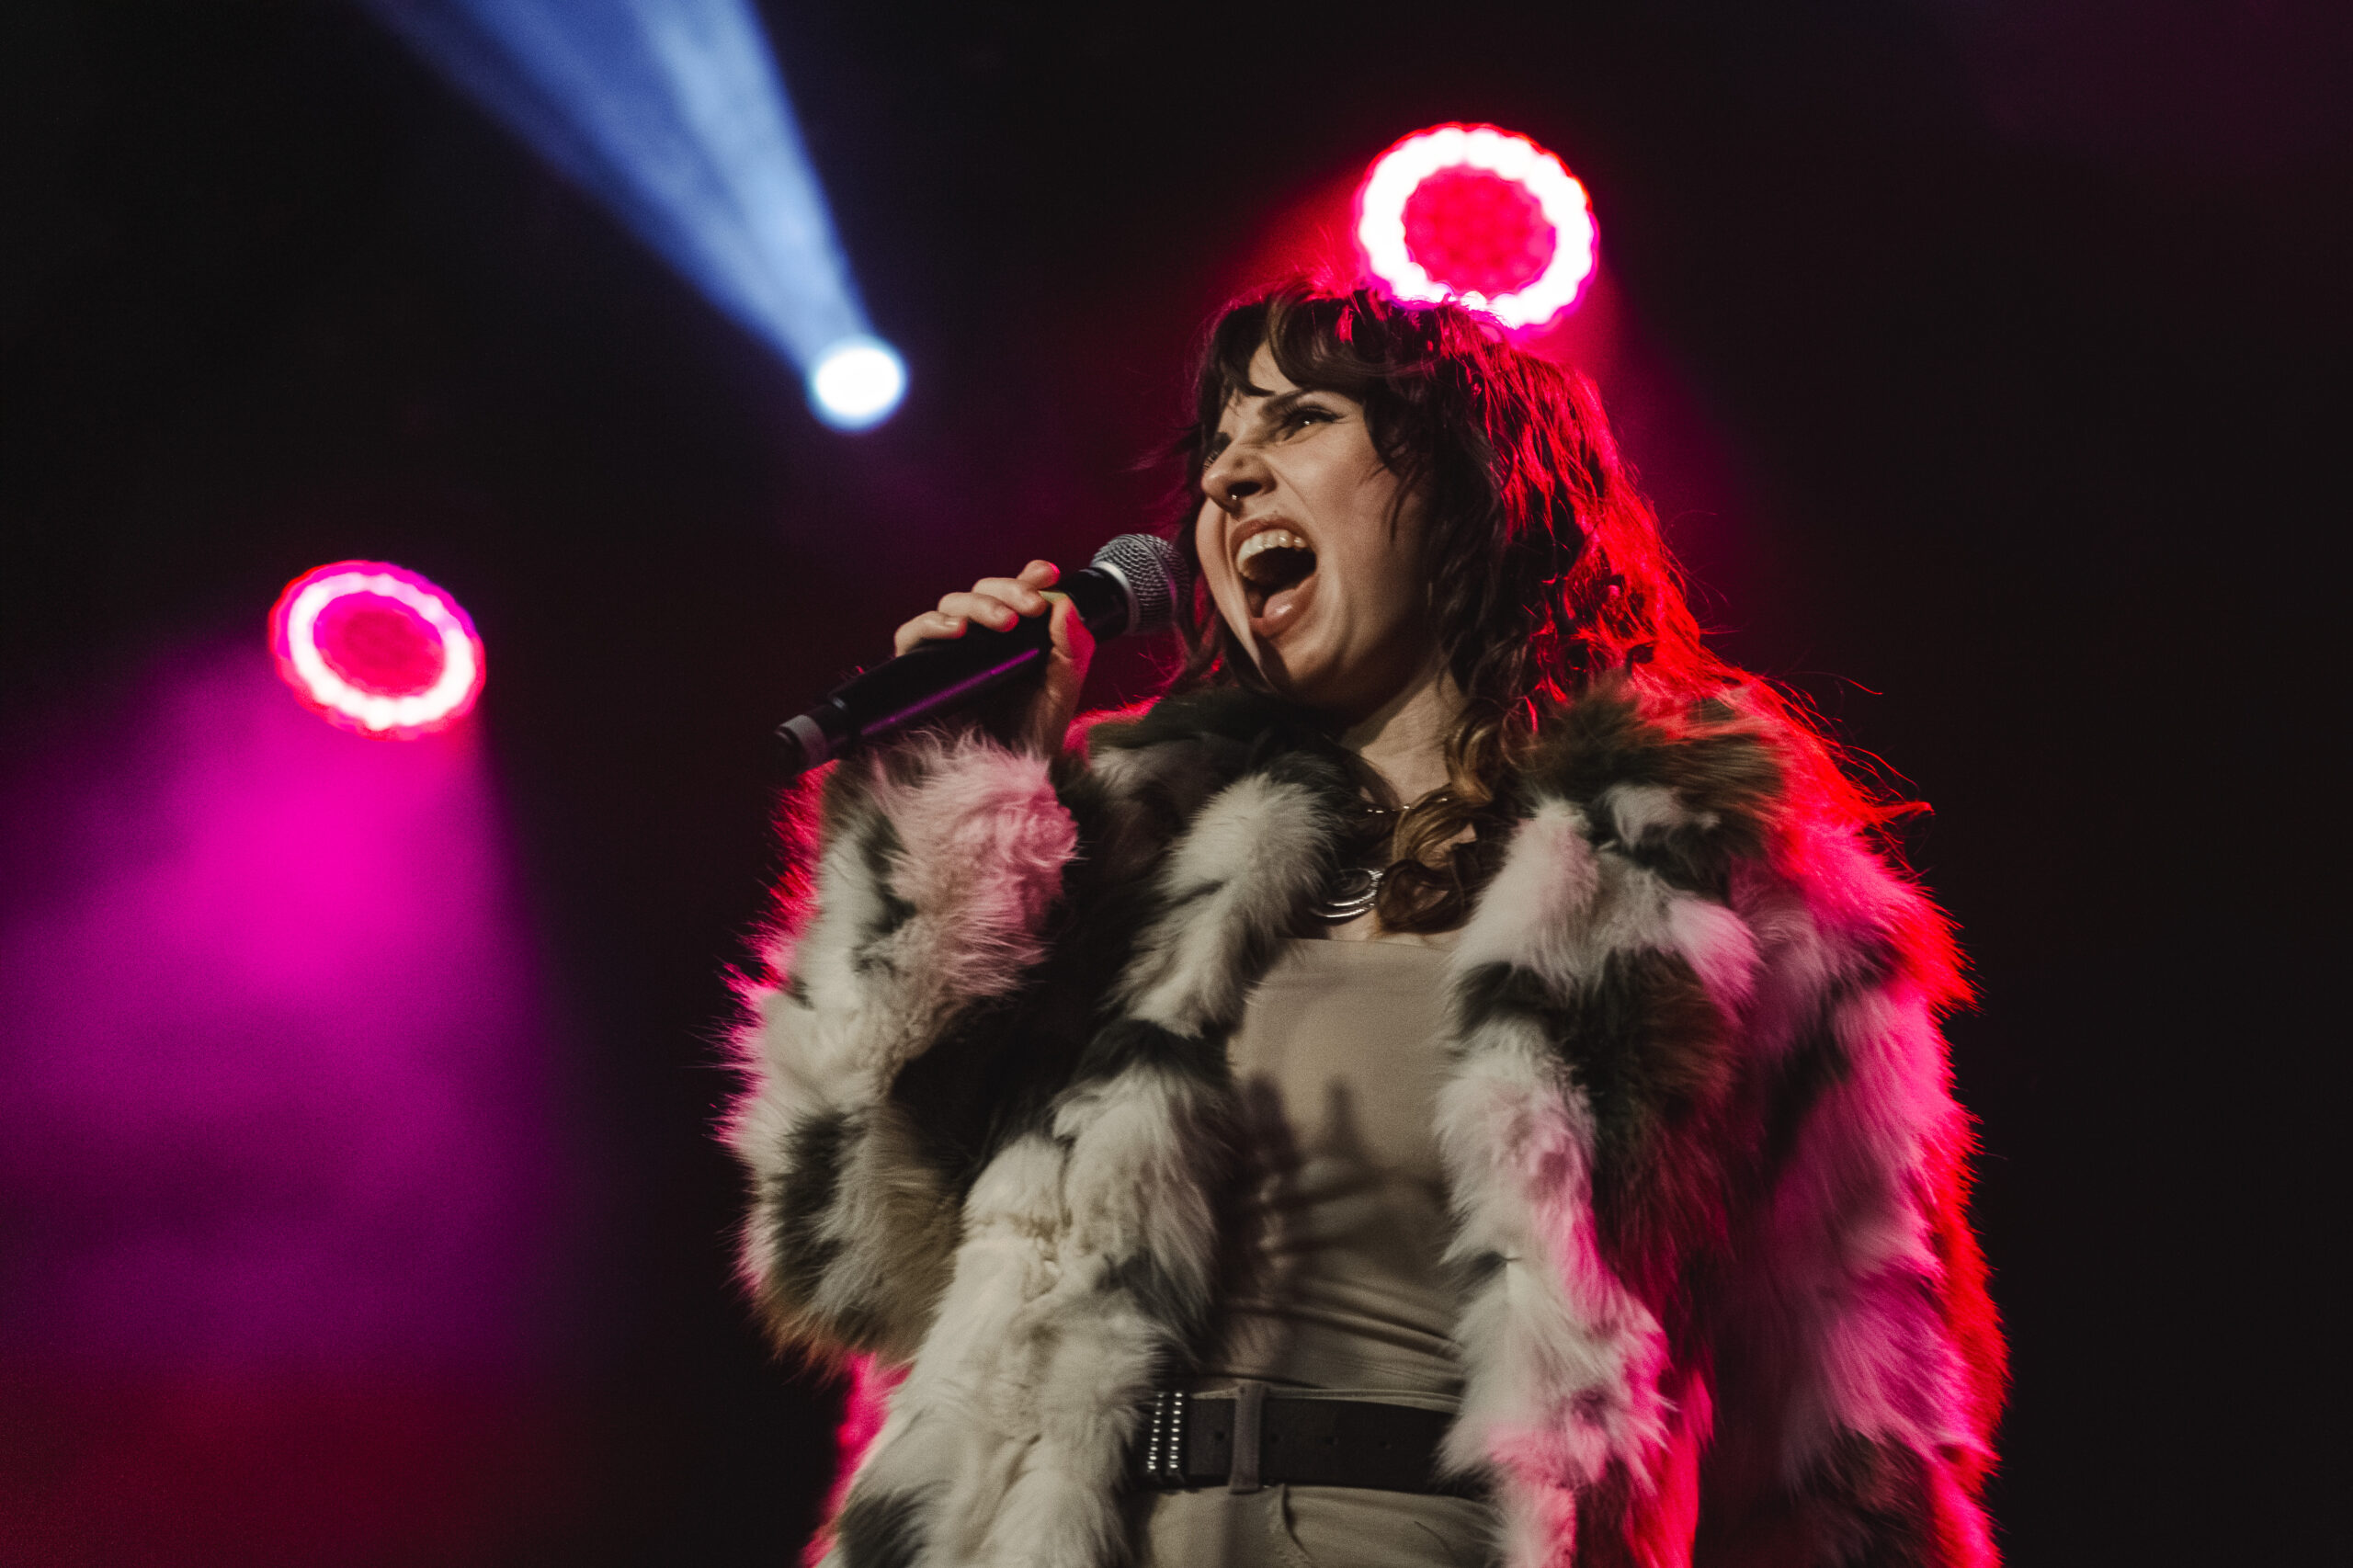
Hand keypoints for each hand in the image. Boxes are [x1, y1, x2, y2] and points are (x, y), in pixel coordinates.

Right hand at [891, 559, 1095, 752]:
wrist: (1005, 779)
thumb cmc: (1032, 736)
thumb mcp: (1063, 692)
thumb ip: (1072, 650)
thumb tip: (1064, 604)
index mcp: (1015, 638)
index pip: (1015, 593)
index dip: (1029, 577)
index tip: (1049, 574)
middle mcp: (980, 639)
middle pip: (983, 591)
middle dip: (1009, 590)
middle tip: (1031, 607)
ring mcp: (949, 652)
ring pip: (952, 605)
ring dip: (979, 605)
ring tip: (1005, 622)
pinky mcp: (921, 671)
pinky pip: (912, 635)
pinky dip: (931, 625)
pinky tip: (956, 630)